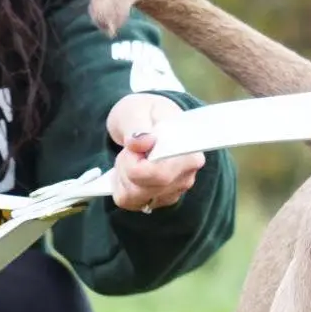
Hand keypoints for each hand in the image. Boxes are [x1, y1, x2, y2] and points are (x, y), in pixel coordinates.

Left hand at [106, 93, 205, 212]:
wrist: (146, 120)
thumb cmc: (145, 113)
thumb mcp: (137, 110)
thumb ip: (137, 125)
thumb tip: (142, 142)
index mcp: (189, 153)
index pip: (161, 174)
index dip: (138, 165)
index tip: (133, 145)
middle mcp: (185, 177)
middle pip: (144, 187)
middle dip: (127, 166)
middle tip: (130, 146)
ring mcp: (172, 192)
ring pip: (134, 196)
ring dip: (123, 174)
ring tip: (131, 154)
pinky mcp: (157, 200)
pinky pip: (128, 201)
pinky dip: (121, 184)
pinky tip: (128, 168)